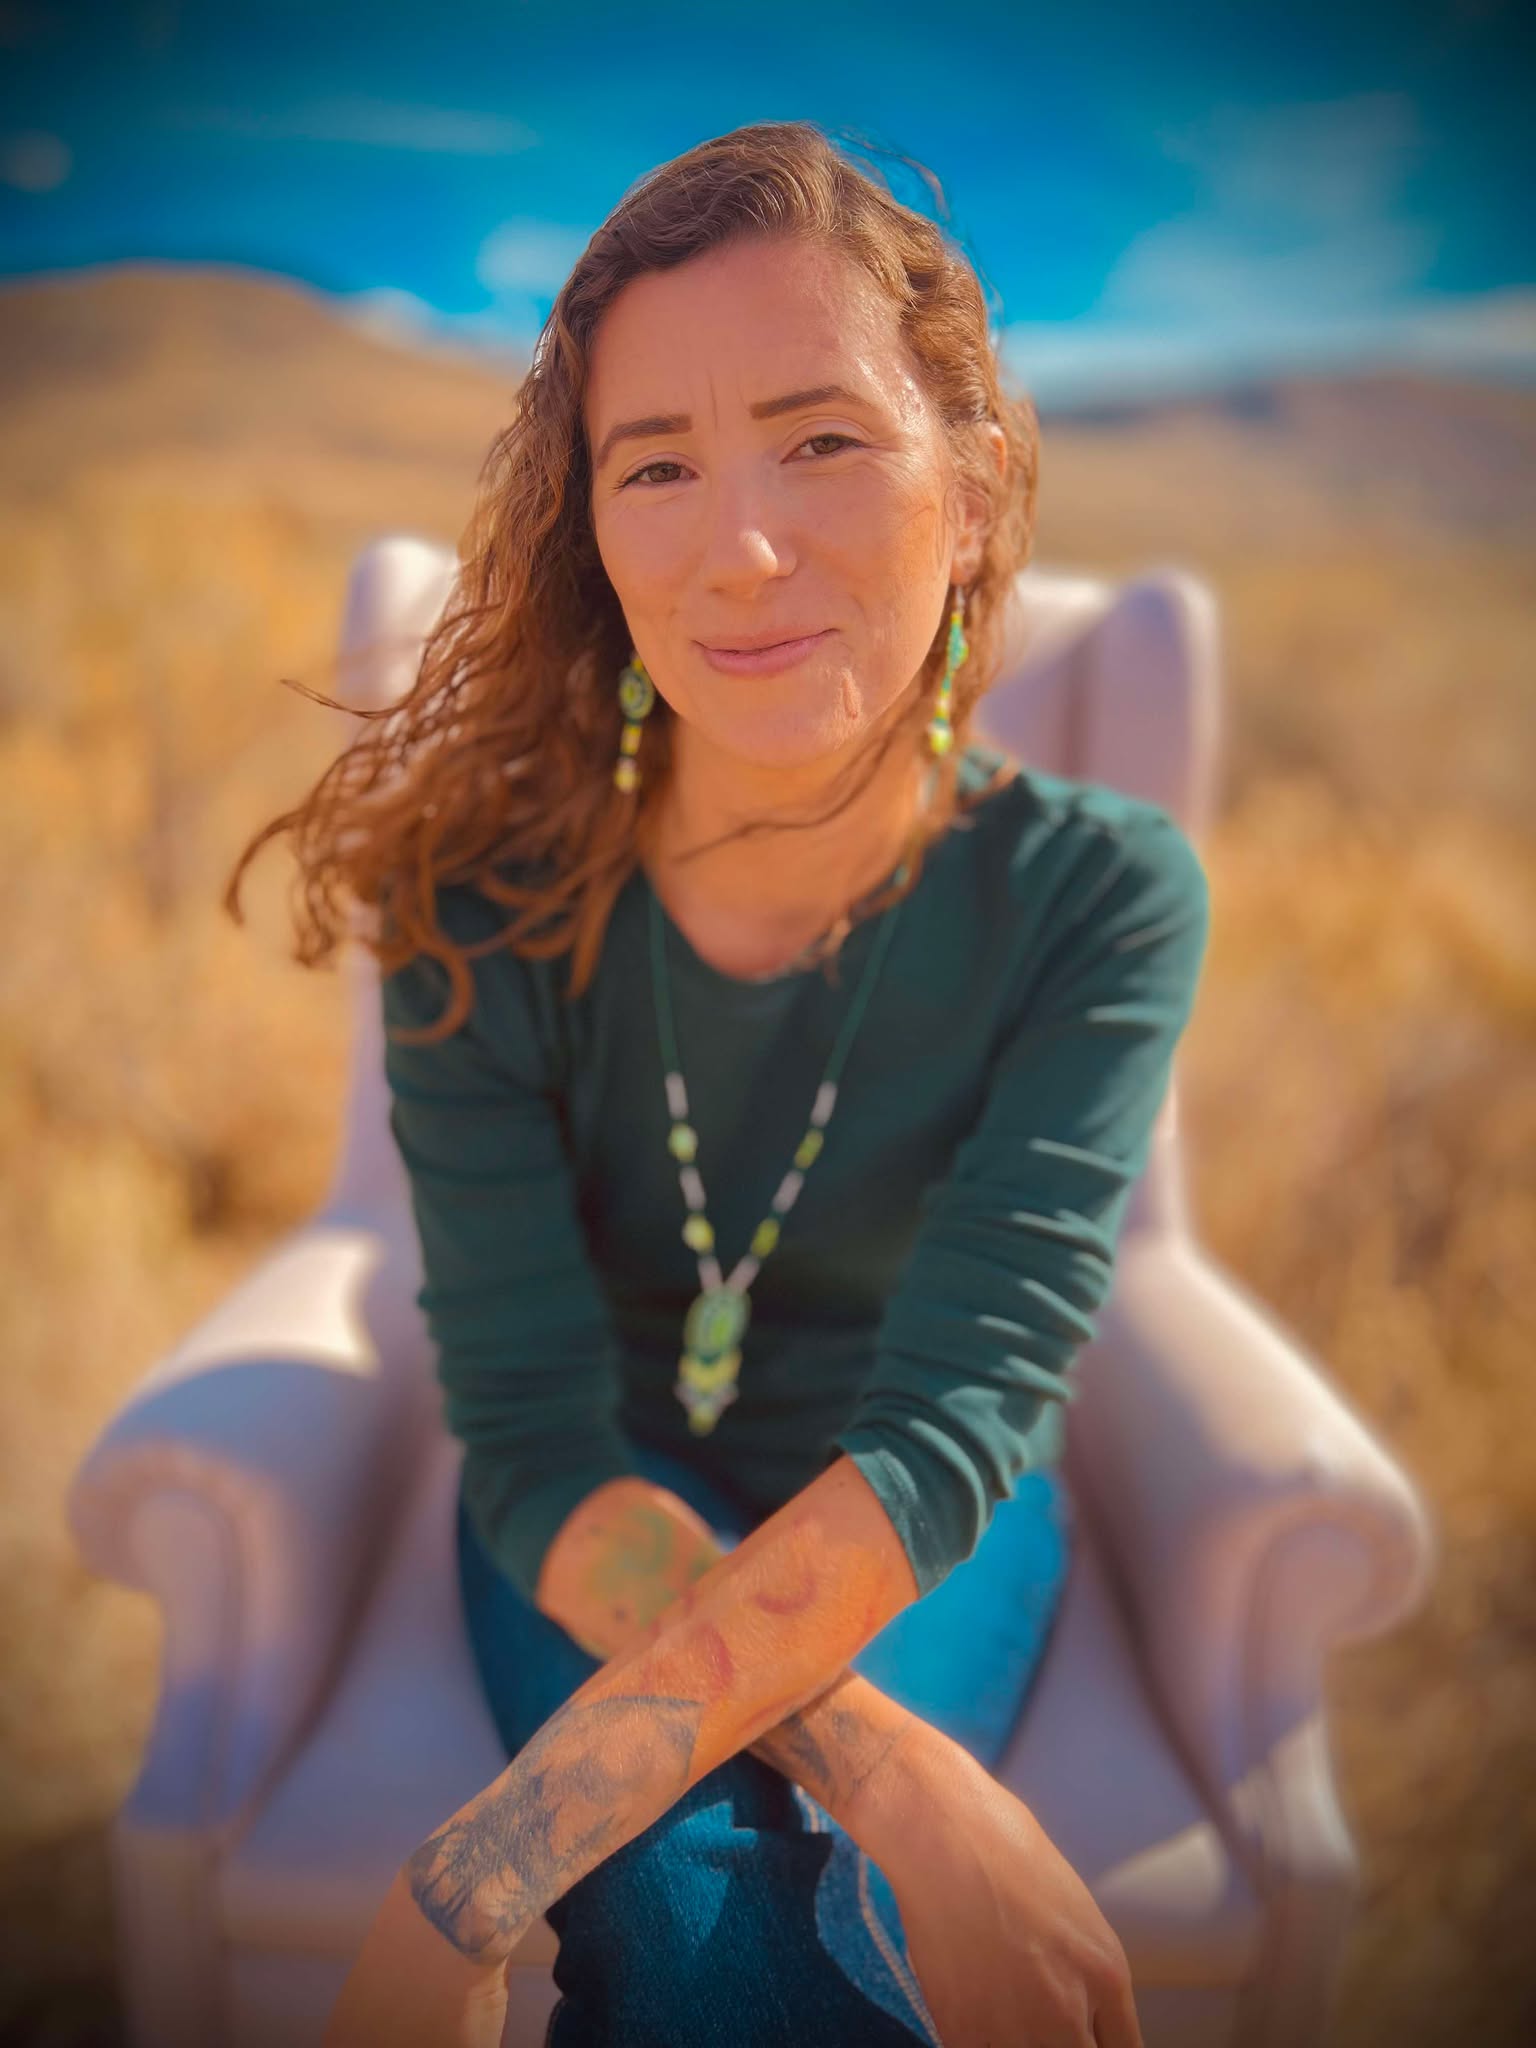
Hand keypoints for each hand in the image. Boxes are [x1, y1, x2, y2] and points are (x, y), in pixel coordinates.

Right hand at [856, 1731, 1143, 2047]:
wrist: (941, 1828)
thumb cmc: (1002, 1844)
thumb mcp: (1071, 1907)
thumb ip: (1080, 1971)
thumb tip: (1076, 2010)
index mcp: (1106, 1974)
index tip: (1083, 2039)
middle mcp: (1069, 2011)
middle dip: (1062, 2044)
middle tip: (1037, 2020)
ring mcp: (1016, 2027)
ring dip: (1015, 2041)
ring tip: (995, 2000)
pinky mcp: (963, 2030)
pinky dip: (974, 2037)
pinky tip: (967, 2004)